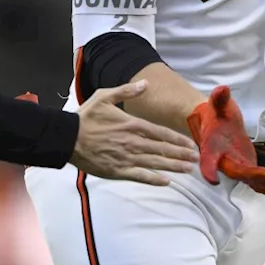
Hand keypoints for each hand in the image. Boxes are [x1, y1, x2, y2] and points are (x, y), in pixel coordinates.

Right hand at [70, 80, 199, 185]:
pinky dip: (154, 179)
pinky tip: (166, 181)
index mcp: (132, 125)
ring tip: (188, 169)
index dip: (178, 140)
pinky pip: (139, 176)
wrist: (67, 138)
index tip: (191, 145)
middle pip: (162, 150)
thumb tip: (145, 83)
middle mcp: (133, 142)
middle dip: (181, 154)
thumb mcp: (105, 96)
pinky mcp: (117, 171)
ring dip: (173, 166)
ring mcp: (126, 158)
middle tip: (196, 159)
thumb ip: (127, 91)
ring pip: (155, 163)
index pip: (162, 133)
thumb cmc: (86, 117)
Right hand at [186, 86, 264, 198]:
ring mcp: (237, 166)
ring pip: (248, 180)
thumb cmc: (216, 114)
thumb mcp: (217, 104)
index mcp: (212, 147)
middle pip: (235, 172)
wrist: (216, 123)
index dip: (208, 169)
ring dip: (263, 186)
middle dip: (251, 176)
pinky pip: (257, 181)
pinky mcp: (248, 168)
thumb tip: (222, 90)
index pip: (208, 159)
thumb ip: (219, 99)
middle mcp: (224, 160)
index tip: (212, 179)